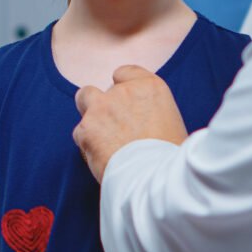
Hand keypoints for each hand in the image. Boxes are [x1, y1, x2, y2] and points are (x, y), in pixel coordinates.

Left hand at [72, 65, 187, 181]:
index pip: (124, 73)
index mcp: (150, 87)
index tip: (123, 103)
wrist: (157, 178)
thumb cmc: (172, 158)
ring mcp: (101, 108)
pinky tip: (101, 157)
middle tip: (110, 127)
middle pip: (98, 89)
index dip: (121, 88)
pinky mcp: (86, 129)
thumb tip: (139, 121)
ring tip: (103, 142)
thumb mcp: (172, 123)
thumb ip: (150, 112)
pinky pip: (80, 133)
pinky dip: (87, 144)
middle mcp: (123, 92)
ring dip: (89, 118)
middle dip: (100, 104)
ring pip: (83, 101)